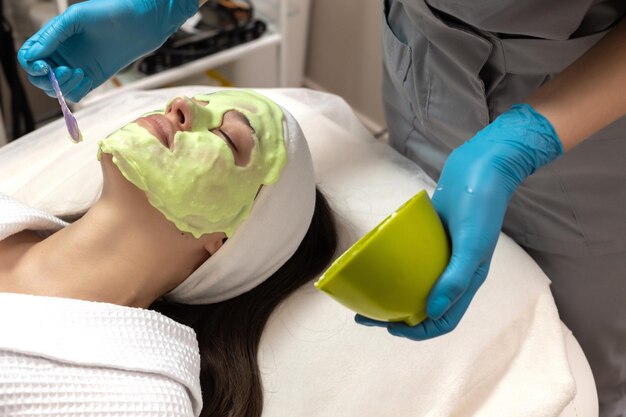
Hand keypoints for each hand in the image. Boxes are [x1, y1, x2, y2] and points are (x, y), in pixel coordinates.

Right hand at [18, 0, 197, 101]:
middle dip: (48, 79)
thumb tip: (34, 55)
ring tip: (79, 73)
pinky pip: (75, 94)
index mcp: (53, 38)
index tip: (43, 66)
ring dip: (63, 86)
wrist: (140, 24)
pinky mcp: (91, 78)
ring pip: (56, 89)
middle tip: (65, 70)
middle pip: (39, 78)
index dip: (30, 65)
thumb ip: (52, 35)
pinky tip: (87, 79)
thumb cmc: (109, 13)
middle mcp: (61, 54)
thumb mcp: (75, 18)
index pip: (29, 56)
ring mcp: (75, 67)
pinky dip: (76, 91)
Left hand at [356, 104, 562, 339]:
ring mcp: (442, 256)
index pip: (444, 320)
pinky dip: (397, 267)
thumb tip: (431, 313)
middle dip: (397, 317)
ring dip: (394, 294)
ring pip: (417, 285)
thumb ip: (456, 279)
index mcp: (468, 282)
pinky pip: (412, 261)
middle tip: (367, 315)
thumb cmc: (481, 206)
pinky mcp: (431, 239)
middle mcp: (454, 273)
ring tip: (368, 293)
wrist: (481, 167)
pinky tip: (378, 263)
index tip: (391, 327)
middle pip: (425, 307)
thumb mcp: (472, 245)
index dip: (419, 331)